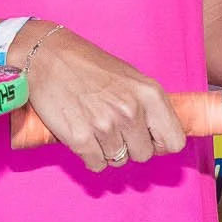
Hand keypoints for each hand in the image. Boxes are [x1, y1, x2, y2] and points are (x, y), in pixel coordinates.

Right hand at [20, 26, 186, 173]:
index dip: (160, 143)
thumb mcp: (130, 77)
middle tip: (114, 128)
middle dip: (131, 146)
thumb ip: (148, 105)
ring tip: (95, 125)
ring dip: (108, 149)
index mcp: (149, 93)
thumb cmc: (88, 65)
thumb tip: (159, 134)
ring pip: (119, 160)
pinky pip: (97, 165)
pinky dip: (91, 156)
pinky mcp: (80, 138)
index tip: (148, 138)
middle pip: (144, 155)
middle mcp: (131, 111)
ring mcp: (105, 126)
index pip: (174, 141)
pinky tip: (83, 134)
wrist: (47, 56)